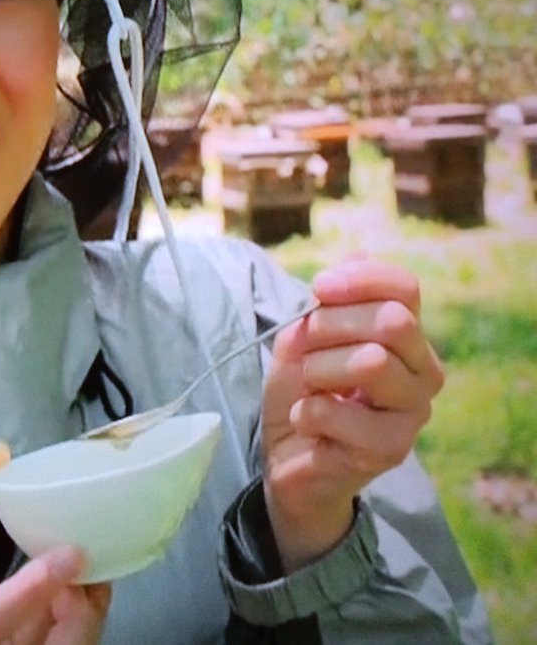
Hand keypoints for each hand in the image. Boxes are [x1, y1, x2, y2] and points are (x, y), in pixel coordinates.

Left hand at [260, 258, 443, 572]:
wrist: (289, 455)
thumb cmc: (304, 392)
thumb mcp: (305, 337)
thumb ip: (330, 303)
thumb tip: (358, 257)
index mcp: (408, 338)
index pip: (405, 288)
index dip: (359, 280)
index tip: (318, 288)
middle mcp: (424, 373)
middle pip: (392, 321)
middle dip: (330, 327)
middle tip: (307, 351)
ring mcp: (412, 414)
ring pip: (372, 362)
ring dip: (318, 371)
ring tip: (310, 389)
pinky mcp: (390, 450)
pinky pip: (335, 411)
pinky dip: (304, 412)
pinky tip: (307, 422)